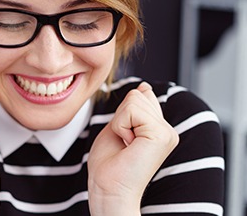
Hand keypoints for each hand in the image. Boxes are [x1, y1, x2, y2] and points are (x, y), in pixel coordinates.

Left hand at [87, 82, 178, 214]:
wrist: (108, 189)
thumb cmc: (109, 165)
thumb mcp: (118, 127)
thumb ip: (132, 109)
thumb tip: (144, 87)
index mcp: (159, 128)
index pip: (140, 95)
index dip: (122, 114)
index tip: (123, 139)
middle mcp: (167, 130)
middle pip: (136, 95)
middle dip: (120, 117)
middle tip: (123, 143)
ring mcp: (167, 132)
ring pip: (134, 99)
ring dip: (119, 122)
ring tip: (126, 145)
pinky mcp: (162, 135)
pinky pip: (132, 110)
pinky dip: (120, 126)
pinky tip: (128, 146)